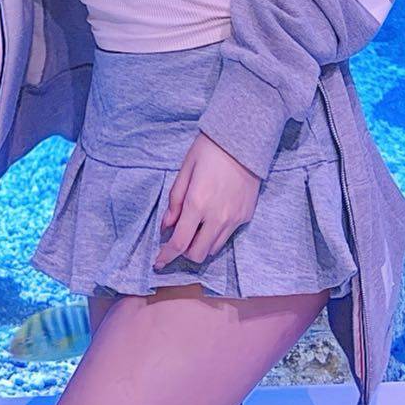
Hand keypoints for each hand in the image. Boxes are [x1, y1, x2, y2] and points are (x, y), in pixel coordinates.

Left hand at [152, 131, 259, 270]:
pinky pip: (227, 237)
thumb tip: (166, 226)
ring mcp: (234, 219)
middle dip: (184, 252)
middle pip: (197, 254)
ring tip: (194, 229)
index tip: (158, 263)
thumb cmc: (210, 150)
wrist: (244, 141)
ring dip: (200, 246)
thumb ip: (175, 200)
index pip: (179, 242)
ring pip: (213, 249)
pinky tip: (211, 219)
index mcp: (197, 203)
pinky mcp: (245, 217)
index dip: (167, 256)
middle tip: (178, 240)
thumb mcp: (186, 169)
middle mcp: (217, 217)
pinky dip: (215, 235)